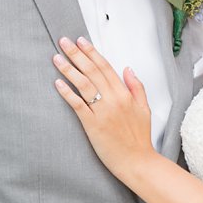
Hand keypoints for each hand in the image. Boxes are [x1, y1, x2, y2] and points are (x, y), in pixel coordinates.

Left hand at [52, 37, 154, 178]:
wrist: (137, 161)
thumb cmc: (140, 138)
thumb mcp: (145, 109)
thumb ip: (137, 87)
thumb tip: (128, 69)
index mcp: (125, 94)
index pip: (106, 68)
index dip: (92, 53)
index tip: (81, 41)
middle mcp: (114, 100)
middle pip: (92, 72)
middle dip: (77, 54)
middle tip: (64, 41)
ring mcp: (102, 112)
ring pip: (84, 85)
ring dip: (69, 69)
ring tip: (57, 58)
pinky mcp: (92, 125)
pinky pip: (78, 105)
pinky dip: (68, 93)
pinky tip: (58, 83)